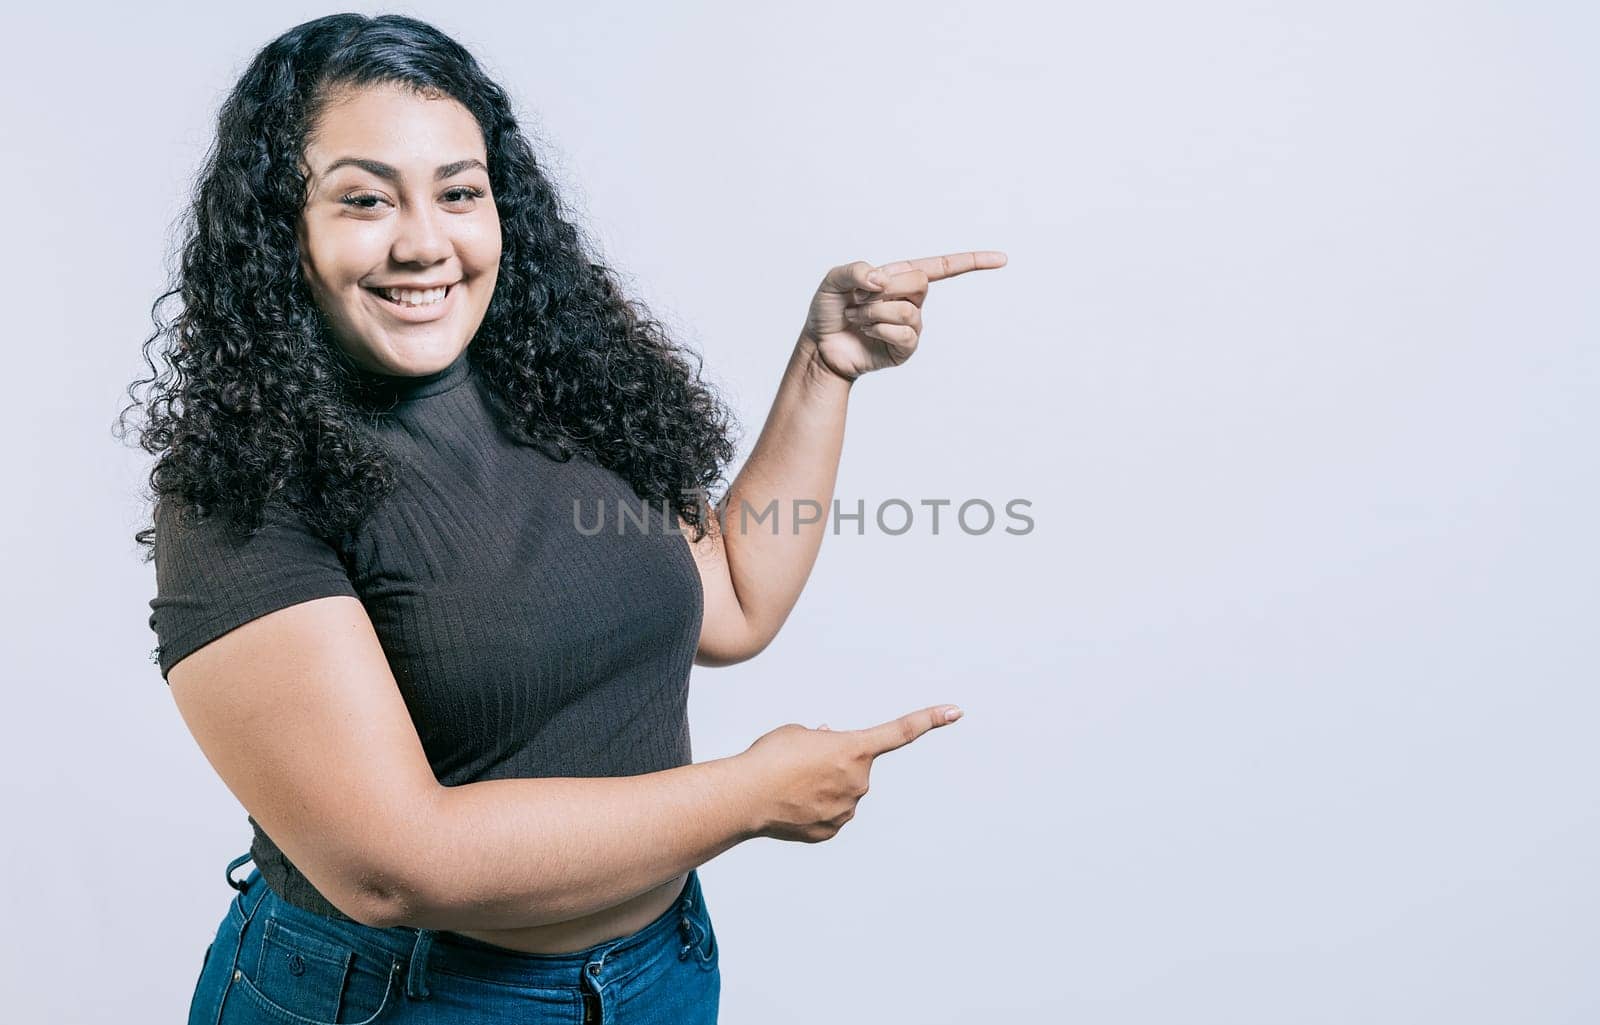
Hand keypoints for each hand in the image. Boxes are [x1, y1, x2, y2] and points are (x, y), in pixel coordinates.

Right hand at [738, 704, 964, 842]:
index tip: (956, 711)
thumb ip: (823, 739)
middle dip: (834, 761)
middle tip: (800, 763)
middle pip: (854, 765)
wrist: (745, 797)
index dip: (929, 719)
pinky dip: (813, 808)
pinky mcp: (832, 830)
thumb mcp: (797, 733)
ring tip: (790, 784)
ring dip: (822, 785)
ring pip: (841, 791)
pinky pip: (829, 813)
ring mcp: (847, 809)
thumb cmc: (769, 757)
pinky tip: (790, 804)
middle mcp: (859, 780)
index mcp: (854, 748)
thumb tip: (831, 745)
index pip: (900, 731)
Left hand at [799, 251, 1007, 382]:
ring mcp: (911, 325)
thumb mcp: (833, 281)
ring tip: (857, 318)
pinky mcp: (905, 349)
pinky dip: (880, 329)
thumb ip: (855, 271)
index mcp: (900, 276)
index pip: (942, 266)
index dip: (972, 262)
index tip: (1002, 259)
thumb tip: (881, 280)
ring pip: (908, 309)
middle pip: (920, 282)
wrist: (821, 346)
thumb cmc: (829, 311)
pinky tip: (866, 332)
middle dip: (884, 288)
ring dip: (875, 312)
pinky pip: (905, 333)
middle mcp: (911, 299)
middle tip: (859, 299)